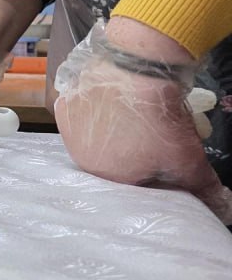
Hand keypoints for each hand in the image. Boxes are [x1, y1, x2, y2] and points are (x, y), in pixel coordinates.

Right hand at [54, 22, 231, 222]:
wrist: (137, 71)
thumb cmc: (159, 124)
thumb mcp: (190, 162)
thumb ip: (204, 189)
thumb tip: (221, 208)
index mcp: (105, 176)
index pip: (134, 180)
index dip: (156, 169)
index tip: (170, 155)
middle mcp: (79, 156)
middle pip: (113, 158)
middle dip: (134, 150)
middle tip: (155, 133)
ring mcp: (69, 128)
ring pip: (97, 135)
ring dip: (114, 129)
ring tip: (137, 113)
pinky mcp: (65, 103)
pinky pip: (85, 114)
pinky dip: (98, 110)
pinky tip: (116, 101)